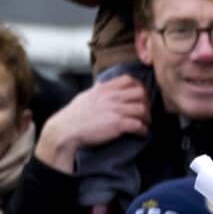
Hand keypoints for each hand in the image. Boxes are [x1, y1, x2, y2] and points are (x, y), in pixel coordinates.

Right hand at [35, 75, 149, 173]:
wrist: (66, 130)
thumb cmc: (73, 115)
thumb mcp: (85, 96)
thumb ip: (96, 89)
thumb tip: (101, 83)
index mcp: (104, 88)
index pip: (129, 79)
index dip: (138, 87)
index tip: (140, 96)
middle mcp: (112, 97)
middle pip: (140, 93)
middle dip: (146, 102)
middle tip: (144, 111)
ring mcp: (116, 110)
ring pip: (142, 109)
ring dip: (146, 117)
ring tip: (145, 123)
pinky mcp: (117, 124)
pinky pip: (138, 125)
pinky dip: (143, 130)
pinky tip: (141, 133)